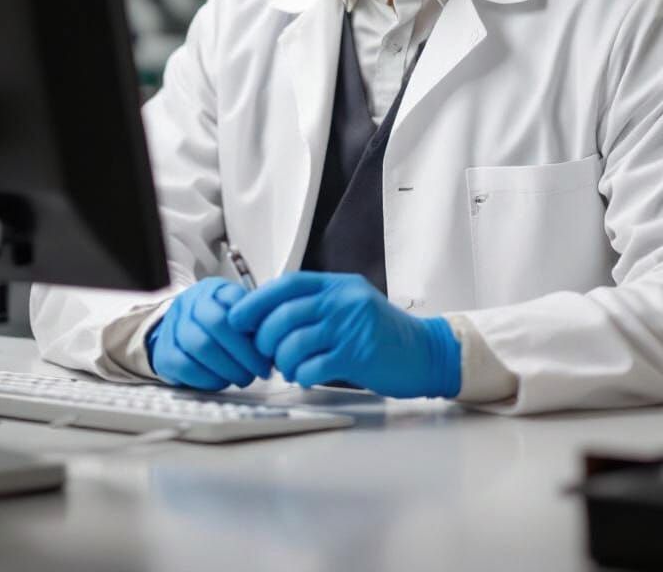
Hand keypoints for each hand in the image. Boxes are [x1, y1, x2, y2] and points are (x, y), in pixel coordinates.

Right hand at [146, 277, 271, 390]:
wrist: (178, 331)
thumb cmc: (217, 324)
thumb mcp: (237, 312)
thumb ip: (255, 321)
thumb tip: (278, 340)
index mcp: (214, 290)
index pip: (235, 301)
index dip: (255, 326)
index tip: (270, 346)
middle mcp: (191, 303)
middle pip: (217, 323)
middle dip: (244, 352)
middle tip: (260, 369)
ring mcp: (173, 326)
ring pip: (200, 346)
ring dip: (228, 368)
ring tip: (244, 378)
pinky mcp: (163, 353)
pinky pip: (185, 367)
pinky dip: (208, 378)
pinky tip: (222, 382)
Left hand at [226, 271, 461, 398]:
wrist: (425, 352)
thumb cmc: (382, 334)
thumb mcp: (350, 306)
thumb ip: (317, 306)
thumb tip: (266, 319)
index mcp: (337, 285)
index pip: (286, 285)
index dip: (255, 302)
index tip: (236, 319)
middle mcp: (342, 300)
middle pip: (282, 316)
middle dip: (265, 340)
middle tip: (269, 355)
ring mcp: (350, 326)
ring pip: (292, 343)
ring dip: (283, 362)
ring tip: (291, 368)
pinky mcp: (357, 354)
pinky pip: (311, 367)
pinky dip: (301, 377)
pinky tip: (308, 377)